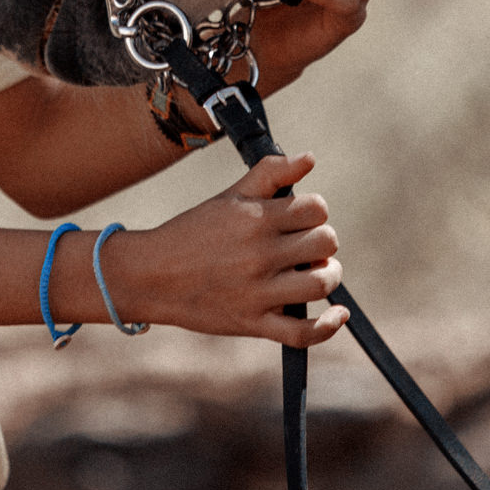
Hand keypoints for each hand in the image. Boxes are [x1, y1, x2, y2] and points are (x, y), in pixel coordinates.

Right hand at [99, 153, 346, 345]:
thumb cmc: (193, 232)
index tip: (301, 219)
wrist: (152, 276)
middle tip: (306, 246)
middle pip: (325, 242)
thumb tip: (310, 157)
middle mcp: (260, 254)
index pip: (316, 209)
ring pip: (321, 283)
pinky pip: (303, 332)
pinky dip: (328, 326)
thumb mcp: (229, 196)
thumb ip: (271, 172)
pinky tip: (337, 314)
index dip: (314, 212)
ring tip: (317, 271)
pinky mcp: (253, 324)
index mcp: (256, 219)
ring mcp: (258, 292)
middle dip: (322, 241)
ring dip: (329, 275)